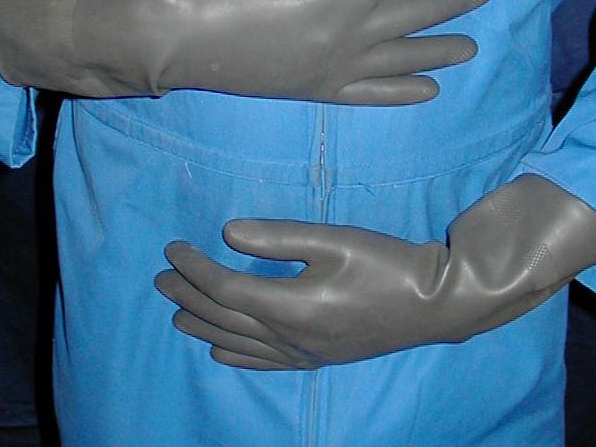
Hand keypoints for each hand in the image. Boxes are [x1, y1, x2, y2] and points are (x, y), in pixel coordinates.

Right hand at [0, 0, 491, 102]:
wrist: (183, 33)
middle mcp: (354, 31)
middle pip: (417, 12)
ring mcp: (340, 66)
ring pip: (405, 58)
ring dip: (441, 50)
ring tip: (471, 47)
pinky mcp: (321, 90)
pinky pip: (374, 95)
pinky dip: (404, 93)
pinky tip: (428, 91)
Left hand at [155, 176, 595, 369]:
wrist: (434, 303)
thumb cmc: (386, 263)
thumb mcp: (333, 240)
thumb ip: (278, 238)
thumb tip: (228, 232)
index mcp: (290, 304)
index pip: (225, 287)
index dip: (194, 267)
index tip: (174, 246)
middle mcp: (289, 336)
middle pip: (224, 317)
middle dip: (188, 297)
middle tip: (161, 278)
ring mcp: (304, 353)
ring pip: (238, 344)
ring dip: (203, 327)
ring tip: (175, 314)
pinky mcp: (318, 359)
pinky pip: (264, 363)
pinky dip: (235, 356)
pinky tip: (221, 353)